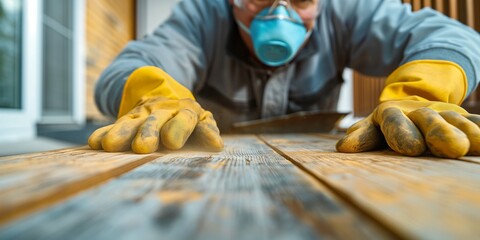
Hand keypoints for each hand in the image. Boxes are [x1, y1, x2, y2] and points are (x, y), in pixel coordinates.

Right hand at [88, 96, 223, 152]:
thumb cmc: (189, 119)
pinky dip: (104, 133)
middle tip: (142, 147)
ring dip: (121, 133)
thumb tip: (217, 144)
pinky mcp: (127, 118)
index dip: (178, 128)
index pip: (184, 119)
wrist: (165, 94)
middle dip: (148, 132)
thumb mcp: (202, 121)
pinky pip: (115, 125)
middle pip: (155, 121)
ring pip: (132, 122)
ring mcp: (143, 114)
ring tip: (110, 146)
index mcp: (186, 112)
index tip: (172, 142)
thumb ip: (208, 131)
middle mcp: (163, 112)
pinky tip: (96, 143)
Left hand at [336, 100, 479, 157]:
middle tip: (451, 147)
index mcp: (388, 115)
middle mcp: (415, 113)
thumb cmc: (384, 127)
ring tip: (478, 143)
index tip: (410, 148)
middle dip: (438, 132)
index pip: (392, 120)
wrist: (411, 104)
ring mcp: (440, 114)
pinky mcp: (460, 118)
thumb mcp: (370, 129)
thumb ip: (361, 137)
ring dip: (466, 130)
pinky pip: (475, 120)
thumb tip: (343, 146)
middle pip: (426, 119)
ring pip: (453, 119)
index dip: (400, 132)